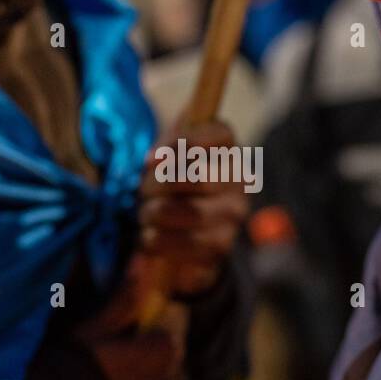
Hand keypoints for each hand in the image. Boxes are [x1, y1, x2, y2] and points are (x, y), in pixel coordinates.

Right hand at [71, 258, 188, 379]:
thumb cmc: (73, 372)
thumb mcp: (94, 329)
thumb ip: (125, 297)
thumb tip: (144, 258)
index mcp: (167, 346)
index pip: (177, 312)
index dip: (153, 313)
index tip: (128, 321)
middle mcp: (179, 375)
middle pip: (173, 344)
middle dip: (153, 342)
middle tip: (116, 349)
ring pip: (168, 373)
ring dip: (151, 371)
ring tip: (115, 378)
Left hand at [138, 119, 248, 296]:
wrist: (185, 230)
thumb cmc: (173, 179)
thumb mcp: (170, 151)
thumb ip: (168, 142)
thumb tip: (155, 159)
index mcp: (228, 147)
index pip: (219, 133)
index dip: (183, 142)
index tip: (150, 159)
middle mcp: (239, 180)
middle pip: (200, 177)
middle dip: (158, 185)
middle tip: (141, 191)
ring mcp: (234, 215)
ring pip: (191, 213)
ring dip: (154, 214)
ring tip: (144, 214)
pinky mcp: (221, 246)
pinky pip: (185, 244)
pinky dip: (157, 241)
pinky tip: (149, 236)